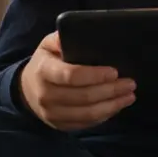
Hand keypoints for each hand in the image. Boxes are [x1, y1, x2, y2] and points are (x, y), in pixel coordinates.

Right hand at [20, 31, 135, 130]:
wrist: (27, 89)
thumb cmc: (45, 62)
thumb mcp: (48, 45)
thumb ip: (62, 38)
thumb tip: (78, 31)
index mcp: (44, 71)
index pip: (71, 75)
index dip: (95, 75)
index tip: (114, 71)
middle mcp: (46, 95)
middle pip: (84, 96)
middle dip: (110, 90)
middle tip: (130, 83)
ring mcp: (52, 114)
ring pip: (87, 113)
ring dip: (112, 105)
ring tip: (129, 96)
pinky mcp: (60, 125)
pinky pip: (86, 123)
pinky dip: (105, 115)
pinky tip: (117, 106)